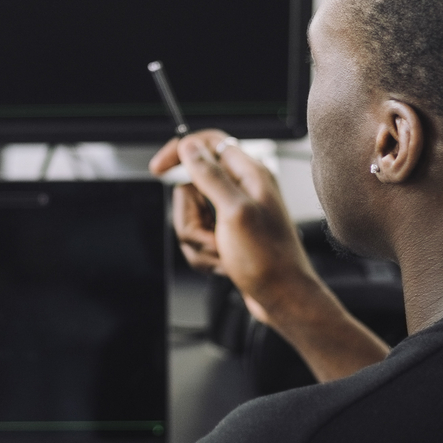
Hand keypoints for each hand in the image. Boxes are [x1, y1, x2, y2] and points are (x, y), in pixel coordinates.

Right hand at [147, 130, 316, 324]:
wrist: (283, 299)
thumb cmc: (269, 260)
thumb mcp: (235, 212)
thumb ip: (211, 175)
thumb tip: (190, 146)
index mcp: (249, 174)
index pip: (207, 143)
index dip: (180, 152)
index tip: (158, 168)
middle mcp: (241, 189)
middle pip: (189, 188)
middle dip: (192, 219)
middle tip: (213, 236)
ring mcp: (232, 213)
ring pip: (190, 216)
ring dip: (199, 241)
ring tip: (221, 254)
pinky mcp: (227, 234)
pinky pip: (197, 237)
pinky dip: (204, 254)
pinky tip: (223, 263)